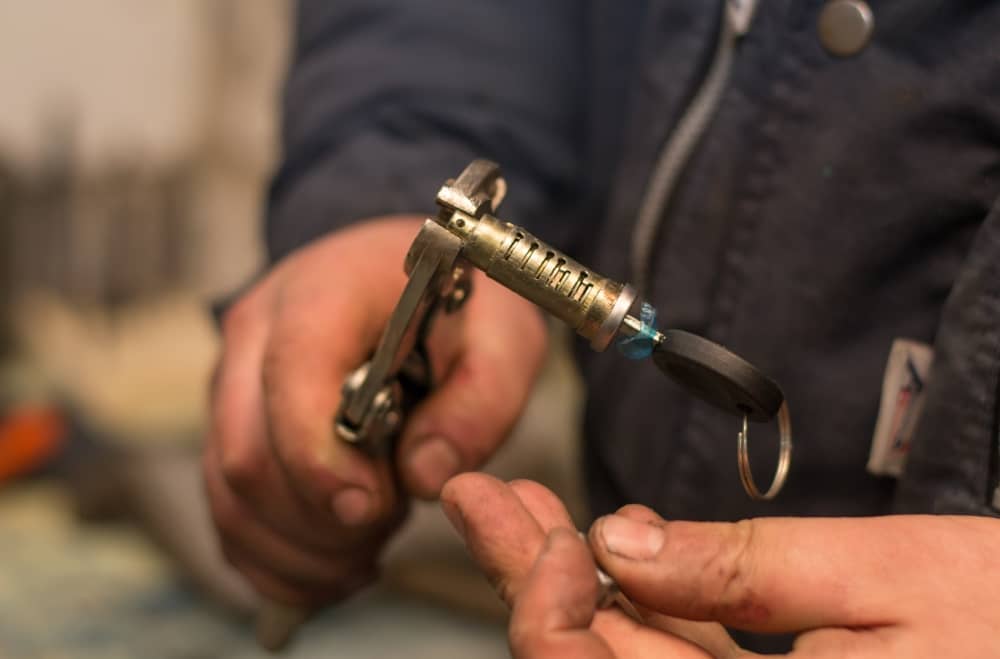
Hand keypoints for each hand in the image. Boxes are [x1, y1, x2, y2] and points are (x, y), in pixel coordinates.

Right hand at [203, 216, 546, 606]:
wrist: (409, 275)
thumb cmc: (457, 302)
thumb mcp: (503, 336)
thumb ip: (479, 403)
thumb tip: (424, 476)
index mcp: (324, 295)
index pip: (291, 382)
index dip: (324, 463)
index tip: (376, 506)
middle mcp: (258, 334)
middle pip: (248, 456)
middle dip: (319, 522)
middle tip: (386, 527)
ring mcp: (234, 381)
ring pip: (229, 495)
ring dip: (298, 550)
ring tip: (367, 549)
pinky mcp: (231, 424)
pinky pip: (227, 512)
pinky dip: (275, 559)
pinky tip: (333, 565)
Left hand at [442, 473, 999, 657]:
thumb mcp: (888, 576)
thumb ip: (744, 569)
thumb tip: (623, 543)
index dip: (549, 608)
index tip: (557, 531)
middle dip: (533, 577)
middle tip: (485, 501)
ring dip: (572, 579)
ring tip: (525, 509)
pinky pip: (679, 658)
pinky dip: (639, 597)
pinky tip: (612, 544)